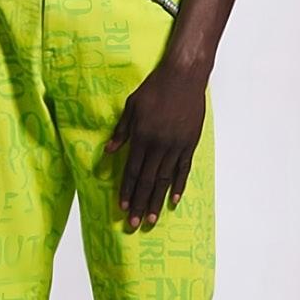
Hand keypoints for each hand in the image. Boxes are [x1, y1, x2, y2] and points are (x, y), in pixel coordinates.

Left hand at [104, 63, 206, 227]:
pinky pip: (183, 169)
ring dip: (157, 200)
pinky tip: (174, 200)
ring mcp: (176, 146)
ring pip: (165, 179)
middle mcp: (159, 145)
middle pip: (147, 180)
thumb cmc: (155, 88)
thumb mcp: (132, 106)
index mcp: (142, 136)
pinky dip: (178, 186)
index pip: (132, 170)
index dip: (126, 190)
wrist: (184, 76)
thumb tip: (109, 151)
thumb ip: (122, 131)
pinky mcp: (190, 143)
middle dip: (140, 203)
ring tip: (152, 218)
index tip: (122, 207)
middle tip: (134, 223)